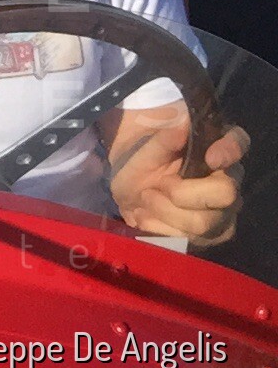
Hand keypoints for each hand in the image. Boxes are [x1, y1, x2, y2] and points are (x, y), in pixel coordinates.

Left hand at [109, 106, 247, 246]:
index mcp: (217, 148)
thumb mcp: (146, 147)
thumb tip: (181, 128)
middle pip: (226, 193)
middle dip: (183, 193)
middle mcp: (229, 181)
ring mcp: (222, 212)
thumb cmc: (143, 160)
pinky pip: (189, 240)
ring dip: (165, 211)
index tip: (211, 157)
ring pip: (203, 223)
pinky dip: (160, 228)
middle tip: (157, 186)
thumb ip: (164, 139)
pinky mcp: (209, 237)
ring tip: (146, 199)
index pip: (237, 143)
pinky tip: (146, 216)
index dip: (229, 151)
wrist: (129, 187)